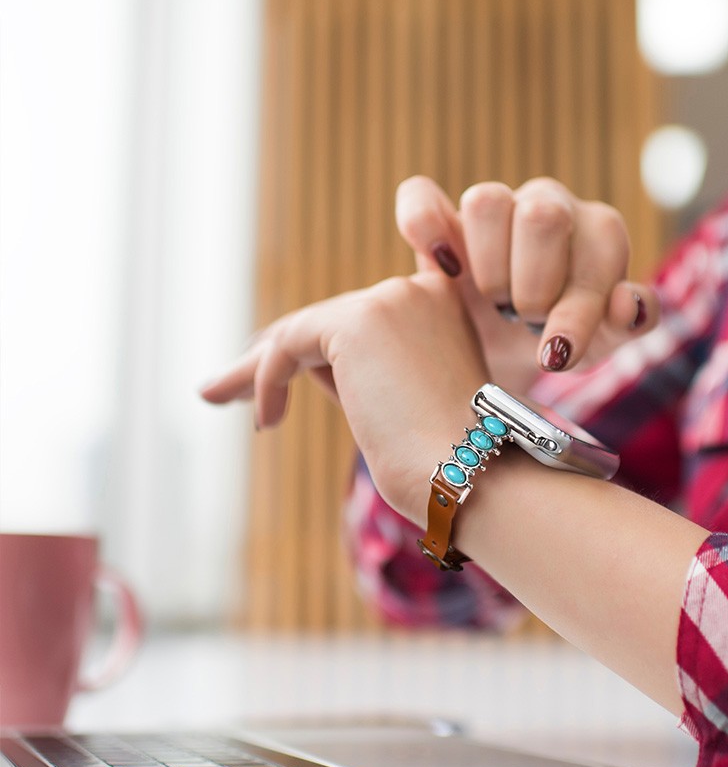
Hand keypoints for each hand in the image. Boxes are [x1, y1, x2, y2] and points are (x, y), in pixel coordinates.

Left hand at [199, 272, 488, 521]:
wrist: (472, 476)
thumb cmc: (448, 461)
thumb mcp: (405, 403)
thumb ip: (362, 372)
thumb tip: (291, 363)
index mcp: (442, 307)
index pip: (362, 315)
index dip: (314, 339)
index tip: (271, 363)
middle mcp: (420, 289)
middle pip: (327, 321)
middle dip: (276, 358)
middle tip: (227, 388)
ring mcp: (392, 300)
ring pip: (303, 331)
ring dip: (256, 369)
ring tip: (216, 394)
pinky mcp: (359, 321)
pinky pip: (289, 344)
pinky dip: (265, 379)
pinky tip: (265, 419)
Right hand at [395, 175, 659, 389]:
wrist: (500, 353)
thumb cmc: (558, 341)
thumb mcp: (598, 344)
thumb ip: (624, 325)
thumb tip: (628, 303)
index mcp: (600, 231)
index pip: (600, 248)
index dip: (576, 309)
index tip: (555, 357)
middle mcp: (550, 204)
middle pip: (543, 215)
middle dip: (533, 286)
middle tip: (526, 321)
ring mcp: (494, 205)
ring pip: (486, 202)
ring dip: (488, 268)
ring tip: (493, 302)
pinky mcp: (440, 216)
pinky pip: (420, 197)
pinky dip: (424, 226)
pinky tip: (443, 267)